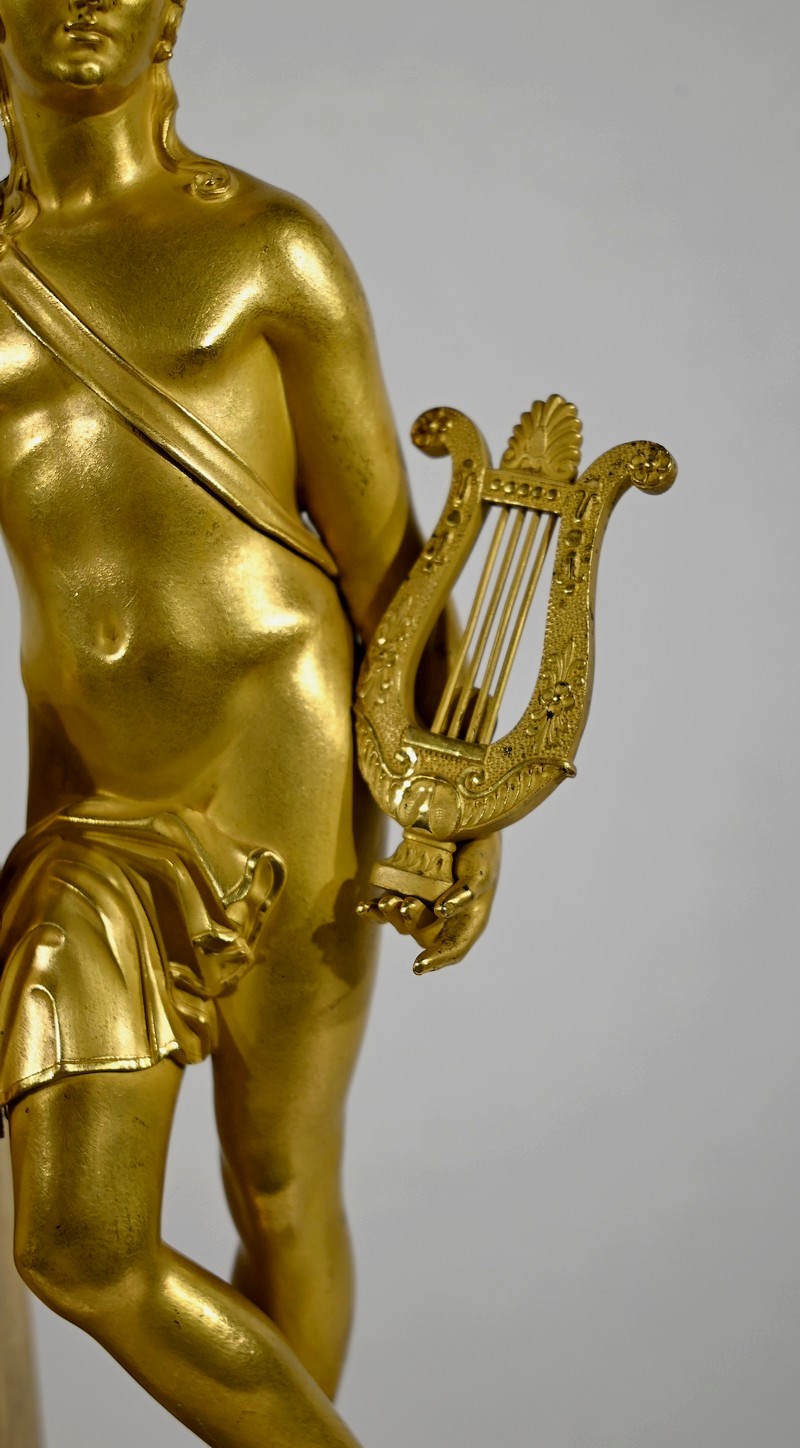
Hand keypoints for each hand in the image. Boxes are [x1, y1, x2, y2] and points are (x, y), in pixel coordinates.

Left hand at [358, 834, 500, 974]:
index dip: (436, 959)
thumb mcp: (479, 872)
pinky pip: (385, 909)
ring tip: (387, 901)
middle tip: (407, 904)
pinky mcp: (404, 893)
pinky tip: (362, 907)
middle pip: (422, 933)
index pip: (453, 949)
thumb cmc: (480, 854)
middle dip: (411, 922)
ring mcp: (422, 908)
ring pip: (402, 921)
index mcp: (467, 923)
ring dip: (392, 914)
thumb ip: (465, 892)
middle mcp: (443, 921)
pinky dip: (373, 910)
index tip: (418, 966)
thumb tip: (441, 912)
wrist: (466, 827)